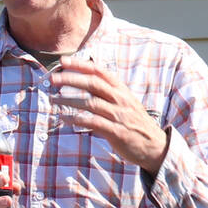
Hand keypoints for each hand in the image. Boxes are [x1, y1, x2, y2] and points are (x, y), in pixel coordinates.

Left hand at [51, 61, 167, 171]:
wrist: (155, 146)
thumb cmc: (134, 123)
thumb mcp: (124, 102)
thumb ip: (107, 92)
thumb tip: (85, 81)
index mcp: (121, 89)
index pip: (99, 71)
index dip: (80, 65)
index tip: (63, 61)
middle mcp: (120, 99)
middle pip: (92, 83)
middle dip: (71, 79)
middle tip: (52, 79)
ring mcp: (119, 115)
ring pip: (90, 102)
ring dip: (68, 100)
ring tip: (52, 99)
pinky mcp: (117, 132)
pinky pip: (93, 122)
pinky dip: (76, 119)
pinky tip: (64, 118)